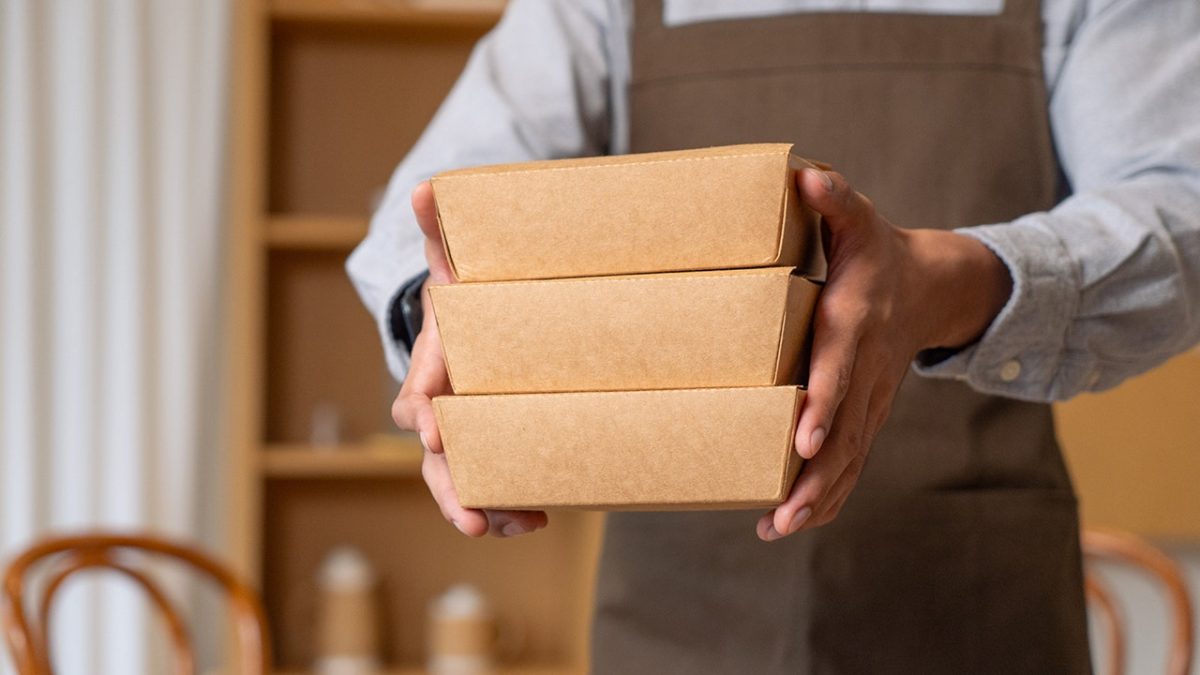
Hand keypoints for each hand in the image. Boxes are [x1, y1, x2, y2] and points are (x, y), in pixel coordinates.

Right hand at [391, 181, 548, 537]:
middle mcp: (441, 409)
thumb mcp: (455, 258)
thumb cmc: (468, 293)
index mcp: (432, 366)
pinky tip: (541, 515)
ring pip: (465, 480)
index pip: (416, 393)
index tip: (432, 428)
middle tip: (475, 522)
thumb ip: (442, 229)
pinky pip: (496, 482)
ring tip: (524, 524)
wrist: (477, 322)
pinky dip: (513, 502)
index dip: (422, 410)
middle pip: (434, 459)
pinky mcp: (492, 445)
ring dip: (489, 507)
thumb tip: (423, 189)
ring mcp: (466, 433)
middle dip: (452, 490)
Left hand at [757, 168, 1011, 540]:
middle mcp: (869, 371)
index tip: (803, 437)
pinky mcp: (871, 414)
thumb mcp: (859, 218)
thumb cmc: (878, 251)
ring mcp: (874, 398)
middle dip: (816, 475)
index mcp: (857, 324)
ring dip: (818, 495)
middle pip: (846, 431)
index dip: (826, 403)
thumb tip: (803, 175)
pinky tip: (795, 522)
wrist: (932, 286)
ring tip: (780, 528)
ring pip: (850, 456)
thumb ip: (833, 199)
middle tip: (783, 512)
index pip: (841, 368)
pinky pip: (853, 460)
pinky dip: (829, 493)